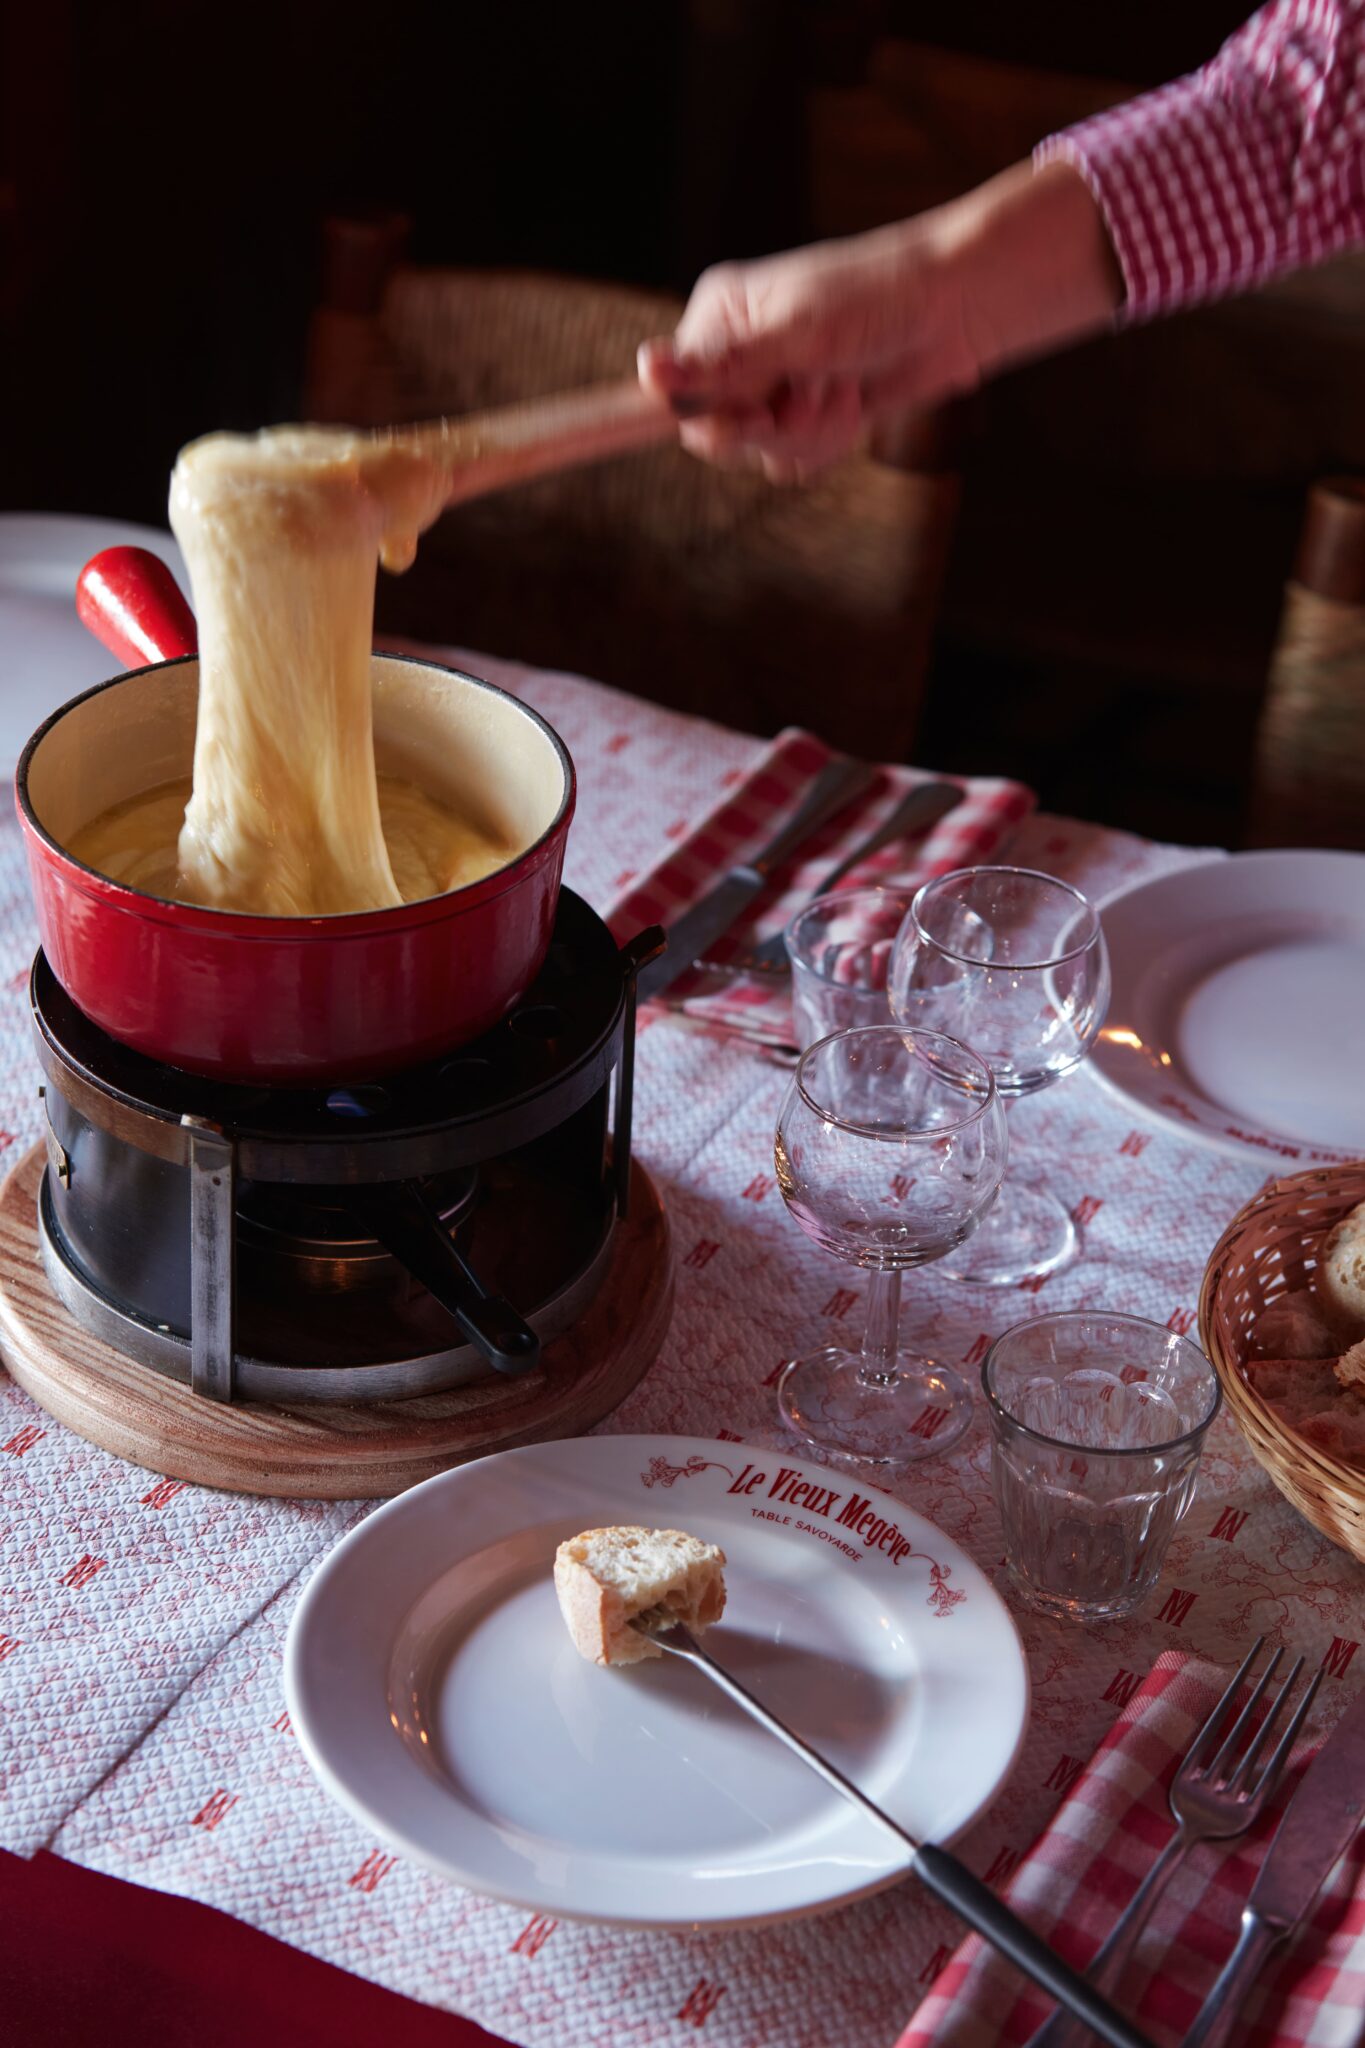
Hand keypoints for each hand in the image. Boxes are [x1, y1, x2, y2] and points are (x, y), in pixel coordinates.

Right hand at [640, 162, 1121, 478]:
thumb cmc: (877, 298)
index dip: (705, 418)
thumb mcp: (797, 334)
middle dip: (771, 427)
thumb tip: (646, 372)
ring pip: (758, 454)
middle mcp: (735, 352)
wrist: (953, 308)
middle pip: (715, 434)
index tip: (751, 417)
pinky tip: (855, 403)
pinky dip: (827, 444)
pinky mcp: (805, 416)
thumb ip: (723, 365)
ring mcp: (772, 387)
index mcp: (718, 316)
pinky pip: (792, 462)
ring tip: (844, 387)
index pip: (675, 392)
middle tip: (813, 392)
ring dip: (808, 434)